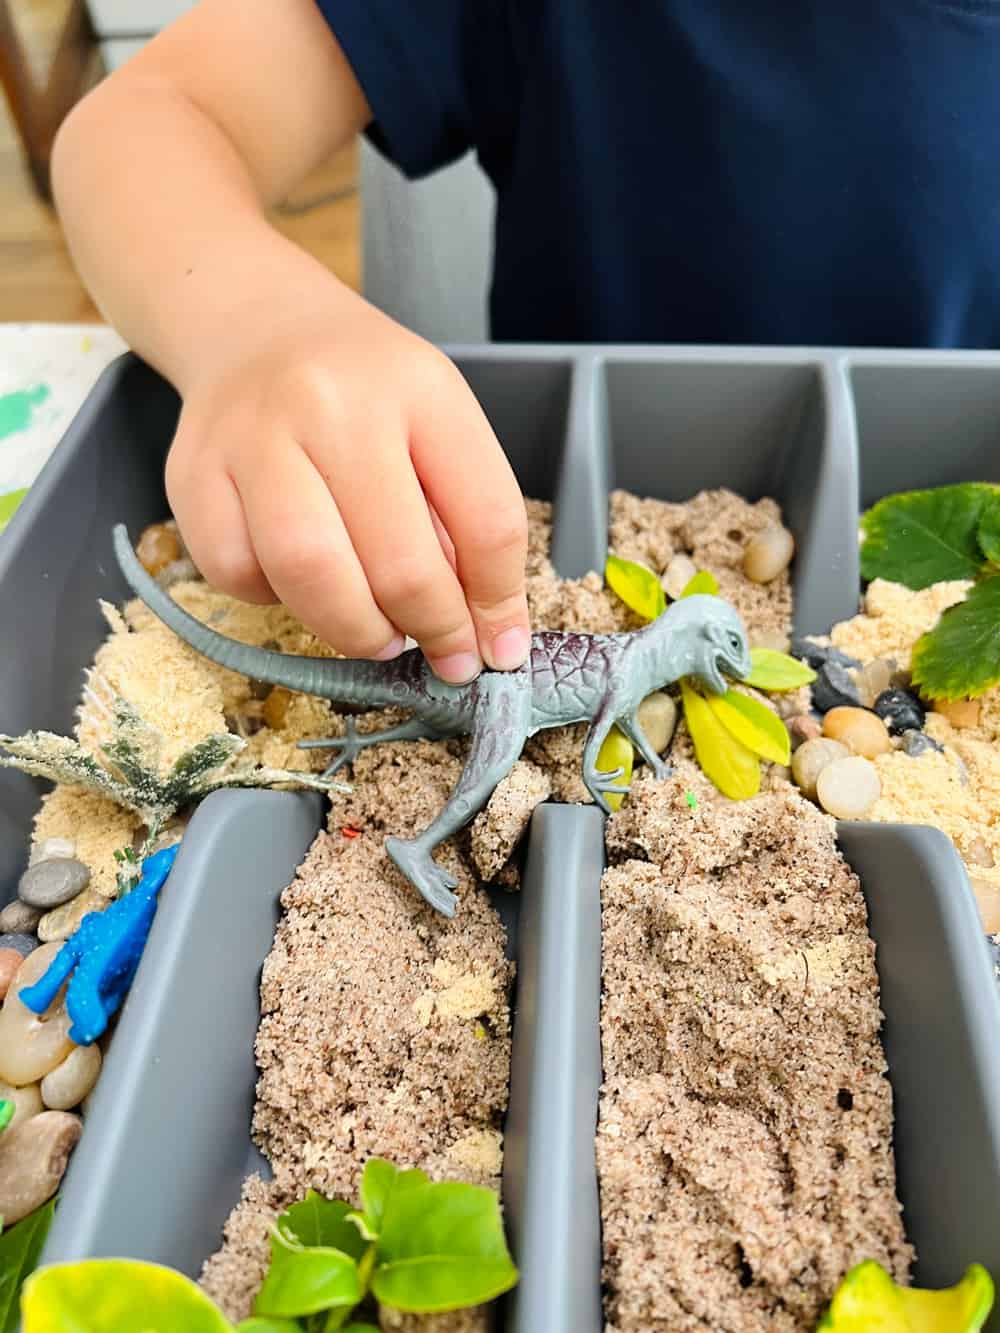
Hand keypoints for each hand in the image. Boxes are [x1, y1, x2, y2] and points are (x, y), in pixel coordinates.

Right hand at [165, 288, 530, 683]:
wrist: (256, 327)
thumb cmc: (363, 390)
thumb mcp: (434, 420)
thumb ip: (462, 515)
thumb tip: (485, 631)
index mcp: (420, 389)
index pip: (485, 519)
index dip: (498, 602)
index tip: (498, 648)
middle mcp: (334, 405)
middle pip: (399, 562)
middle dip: (432, 631)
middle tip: (442, 656)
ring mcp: (254, 437)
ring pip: (311, 574)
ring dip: (356, 632)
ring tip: (378, 636)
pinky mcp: (192, 473)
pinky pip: (238, 573)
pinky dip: (275, 601)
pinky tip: (301, 583)